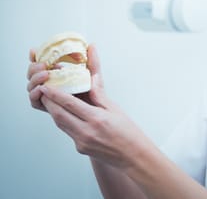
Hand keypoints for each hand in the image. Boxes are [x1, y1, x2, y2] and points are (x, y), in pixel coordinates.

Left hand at [27, 45, 151, 169]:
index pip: (70, 104)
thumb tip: (92, 80)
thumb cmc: (128, 132)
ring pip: (60, 124)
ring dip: (54, 112)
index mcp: (97, 119)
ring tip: (51, 101)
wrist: (133, 156)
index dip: (55, 94)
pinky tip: (65, 114)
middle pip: (59, 115)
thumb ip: (100, 96)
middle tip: (43, 92)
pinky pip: (68, 132)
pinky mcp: (80, 148)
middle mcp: (86, 132)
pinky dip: (64, 121)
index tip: (46, 87)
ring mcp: (81, 142)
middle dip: (49, 102)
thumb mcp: (116, 110)